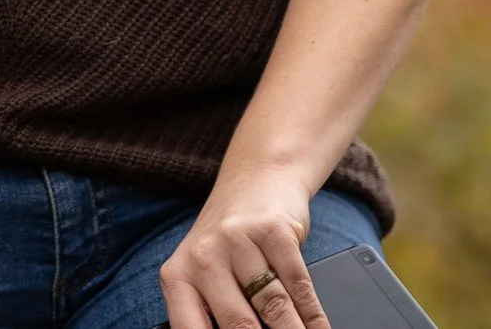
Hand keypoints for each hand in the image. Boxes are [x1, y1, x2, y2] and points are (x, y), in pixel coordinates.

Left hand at [159, 164, 329, 328]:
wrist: (258, 177)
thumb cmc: (229, 240)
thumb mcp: (207, 273)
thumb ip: (211, 312)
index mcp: (177, 277)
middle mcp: (202, 257)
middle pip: (238, 326)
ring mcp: (237, 240)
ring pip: (273, 308)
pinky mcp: (272, 229)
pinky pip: (298, 284)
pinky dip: (313, 315)